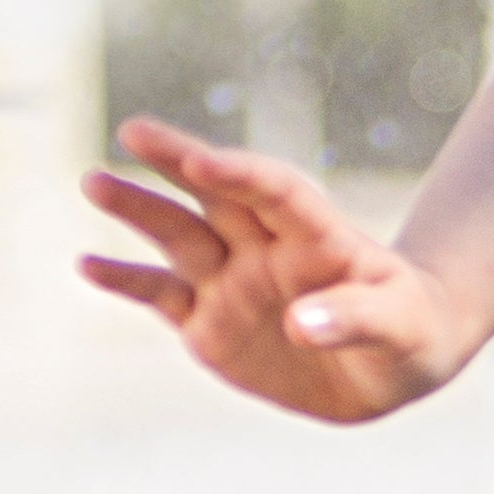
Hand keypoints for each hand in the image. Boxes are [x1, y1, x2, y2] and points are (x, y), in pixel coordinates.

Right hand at [77, 118, 468, 423]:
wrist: (389, 362)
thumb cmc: (407, 330)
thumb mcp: (399, 327)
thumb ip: (356, 319)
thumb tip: (304, 325)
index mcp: (318, 234)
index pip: (276, 192)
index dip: (241, 174)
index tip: (202, 161)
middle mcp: (265, 247)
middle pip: (214, 194)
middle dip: (176, 161)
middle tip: (134, 131)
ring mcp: (231, 280)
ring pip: (177, 236)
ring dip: (137, 209)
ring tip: (95, 181)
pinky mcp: (207, 322)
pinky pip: (159, 295)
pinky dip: (124, 282)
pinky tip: (86, 264)